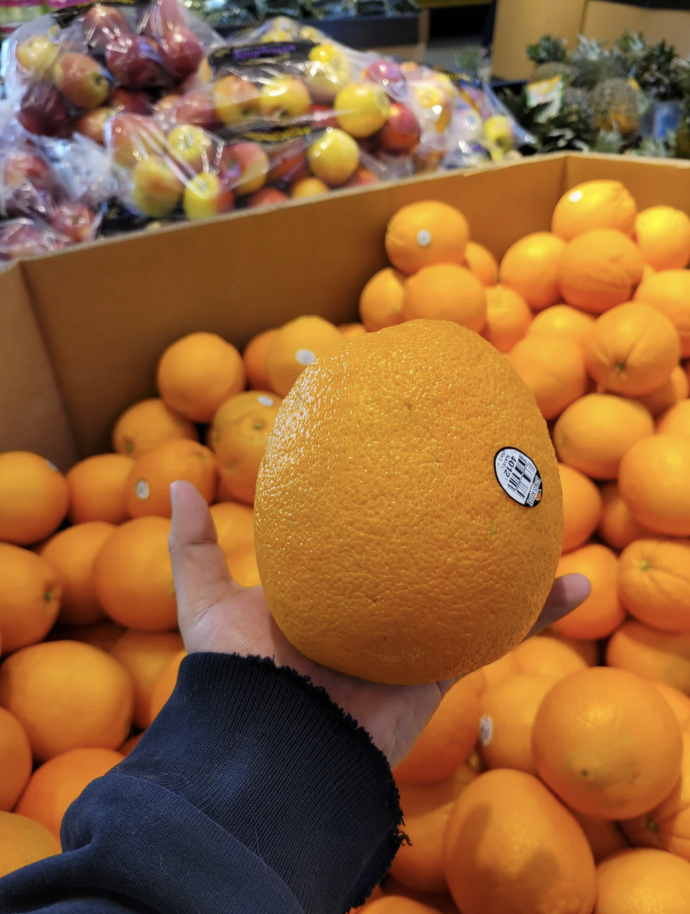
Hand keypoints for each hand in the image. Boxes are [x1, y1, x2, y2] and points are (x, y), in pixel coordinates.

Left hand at [169, 481, 589, 768]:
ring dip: (511, 561)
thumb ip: (191, 547)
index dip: (384, 512)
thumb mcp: (206, 604)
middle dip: (454, 528)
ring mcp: (412, 635)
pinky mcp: (442, 662)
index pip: (364, 544)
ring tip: (543, 515)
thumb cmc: (237, 676)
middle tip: (480, 478)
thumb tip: (177, 480)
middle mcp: (374, 612)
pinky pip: (498, 629)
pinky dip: (540, 611)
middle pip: (424, 560)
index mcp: (330, 595)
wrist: (273, 747)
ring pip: (472, 590)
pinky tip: (575, 582)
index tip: (404, 470)